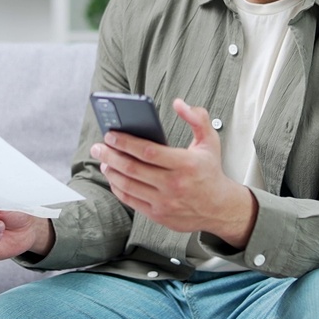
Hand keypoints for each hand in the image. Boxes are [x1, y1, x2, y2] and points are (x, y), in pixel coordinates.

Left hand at [91, 99, 256, 247]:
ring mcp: (165, 202)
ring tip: (104, 160)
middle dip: (110, 155)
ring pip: (128, 185)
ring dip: (111, 171)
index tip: (111, 134)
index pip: (148, 152)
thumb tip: (178, 103)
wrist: (220, 209)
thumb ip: (198, 118)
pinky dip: (118, 187)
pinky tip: (113, 176)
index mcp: (186, 165)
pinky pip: (131, 200)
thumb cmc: (210, 171)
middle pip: (133, 168)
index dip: (126, 142)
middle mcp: (174, 185)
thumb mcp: (210, 141)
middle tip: (98, 146)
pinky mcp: (158, 215)